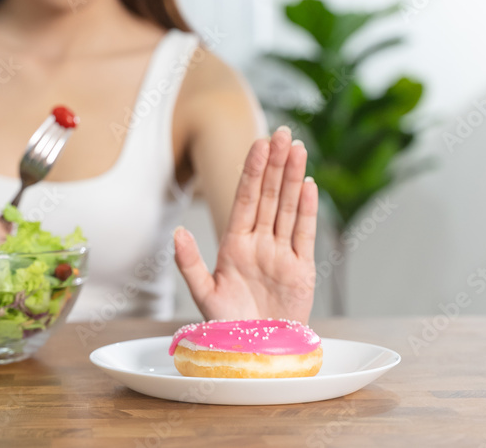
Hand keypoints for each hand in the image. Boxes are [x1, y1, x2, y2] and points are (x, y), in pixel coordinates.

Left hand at [173, 125, 317, 323]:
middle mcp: (258, 242)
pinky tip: (309, 184)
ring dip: (293, 177)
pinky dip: (307, 209)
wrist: (256, 354)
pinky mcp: (301, 269)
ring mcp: (281, 253)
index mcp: (234, 244)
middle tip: (282, 132)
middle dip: (275, 163)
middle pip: (269, 195)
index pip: (245, 199)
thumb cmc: (227, 327)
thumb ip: (190, 263)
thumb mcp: (203, 295)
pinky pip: (304, 233)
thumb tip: (177, 232)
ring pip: (288, 207)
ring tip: (297, 148)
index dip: (252, 171)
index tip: (258, 143)